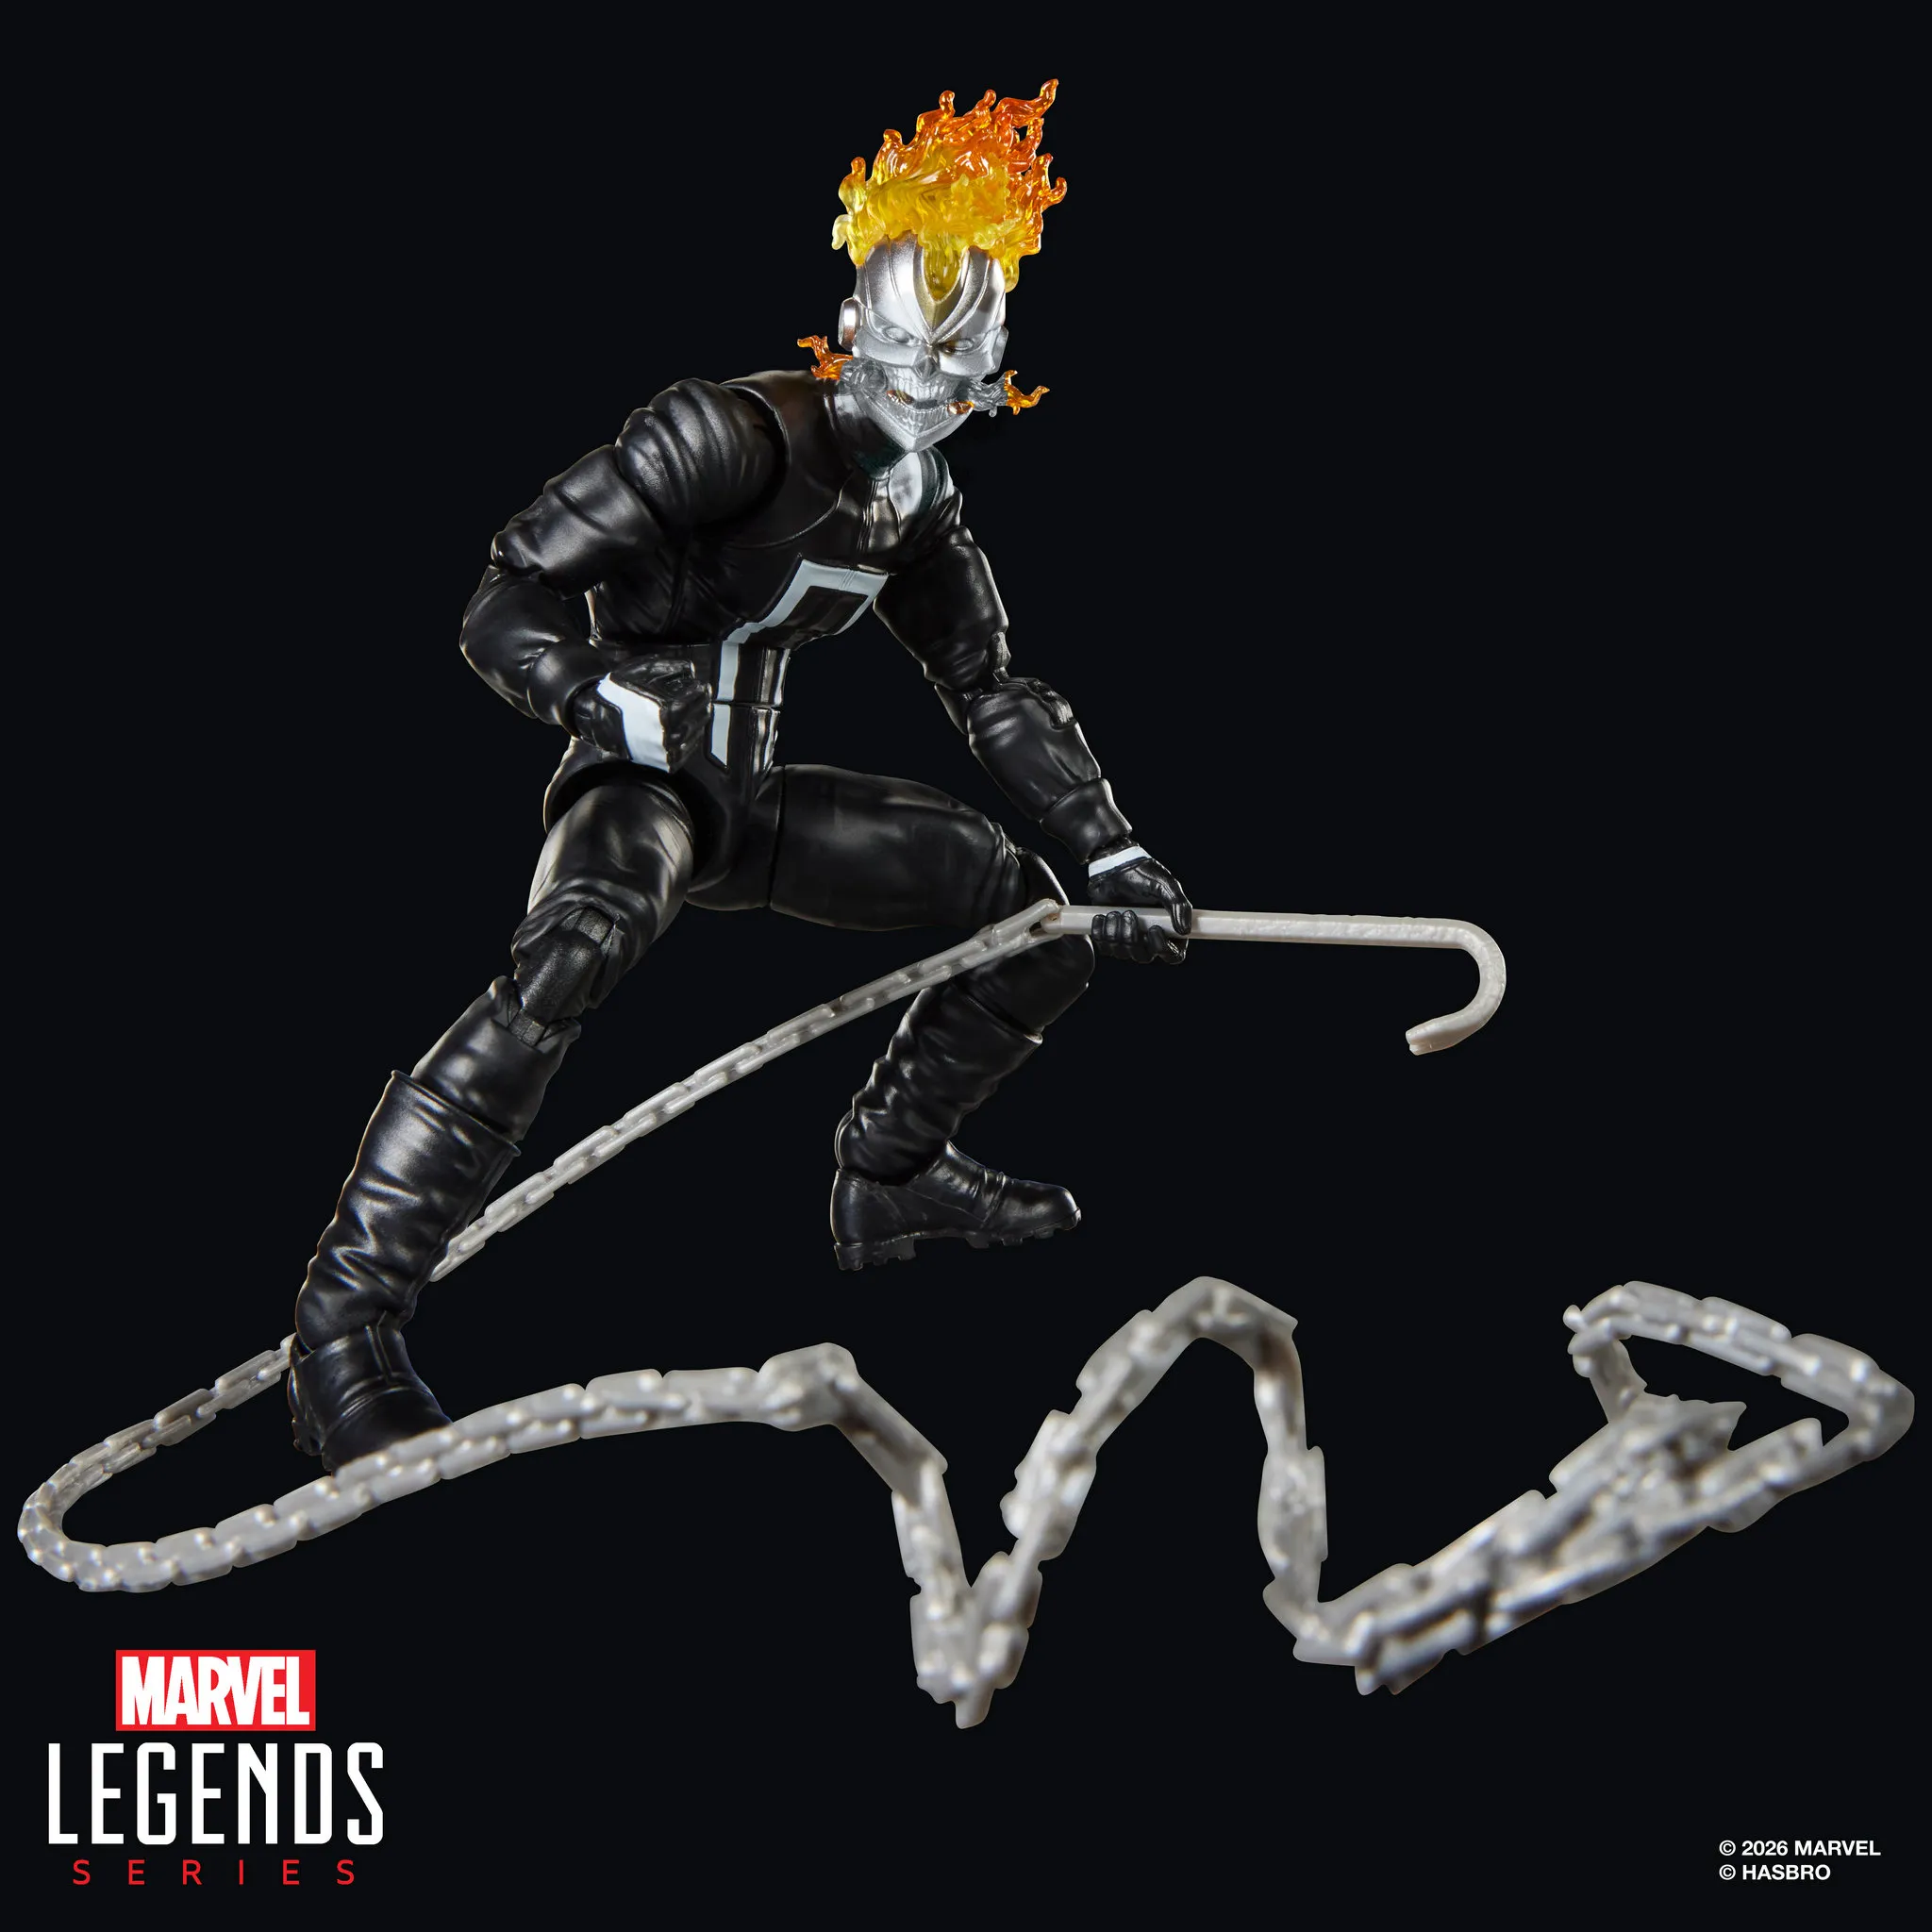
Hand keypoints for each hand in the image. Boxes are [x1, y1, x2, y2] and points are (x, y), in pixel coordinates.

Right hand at [573, 659, 711, 772]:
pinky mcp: (665, 764)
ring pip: (696, 734)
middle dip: (702, 705)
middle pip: (700, 717)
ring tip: (696, 713)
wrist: (599, 720)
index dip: (702, 690)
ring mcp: (668, 751)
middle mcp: (670, 735)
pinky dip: (691, 740)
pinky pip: (687, 752)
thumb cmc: (620, 693)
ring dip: (698, 722)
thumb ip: (670, 667)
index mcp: (667, 712)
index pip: (698, 699)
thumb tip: (692, 670)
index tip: (703, 686)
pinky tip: (688, 730)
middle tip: (702, 699)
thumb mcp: (642, 670)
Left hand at [1086, 846, 1191, 964]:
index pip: (1173, 955)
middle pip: (1144, 957)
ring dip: (1116, 933)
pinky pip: (1105, 948)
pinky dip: (1101, 933)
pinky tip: (1103, 915)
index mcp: (1169, 928)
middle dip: (1133, 937)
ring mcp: (1128, 939)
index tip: (1153, 929)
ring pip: (1123, 953)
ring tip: (1115, 912)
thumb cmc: (1142, 872)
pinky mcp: (1109, 937)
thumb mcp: (1165, 885)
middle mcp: (1149, 938)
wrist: (1112, 866)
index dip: (1163, 949)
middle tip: (1128, 913)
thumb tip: (1184, 931)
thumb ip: (1179, 906)